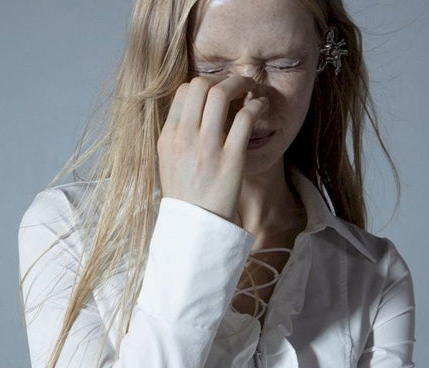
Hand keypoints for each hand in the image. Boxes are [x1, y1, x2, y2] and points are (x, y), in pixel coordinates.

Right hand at [158, 75, 267, 221]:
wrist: (196, 228)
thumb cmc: (188, 197)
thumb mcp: (170, 163)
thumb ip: (179, 136)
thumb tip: (194, 112)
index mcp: (168, 137)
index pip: (183, 92)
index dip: (203, 85)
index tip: (217, 92)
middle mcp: (185, 137)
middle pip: (200, 85)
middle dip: (223, 78)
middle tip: (237, 84)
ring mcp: (207, 147)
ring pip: (221, 93)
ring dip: (240, 83)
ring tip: (250, 88)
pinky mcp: (231, 158)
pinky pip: (245, 118)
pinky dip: (256, 106)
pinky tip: (261, 108)